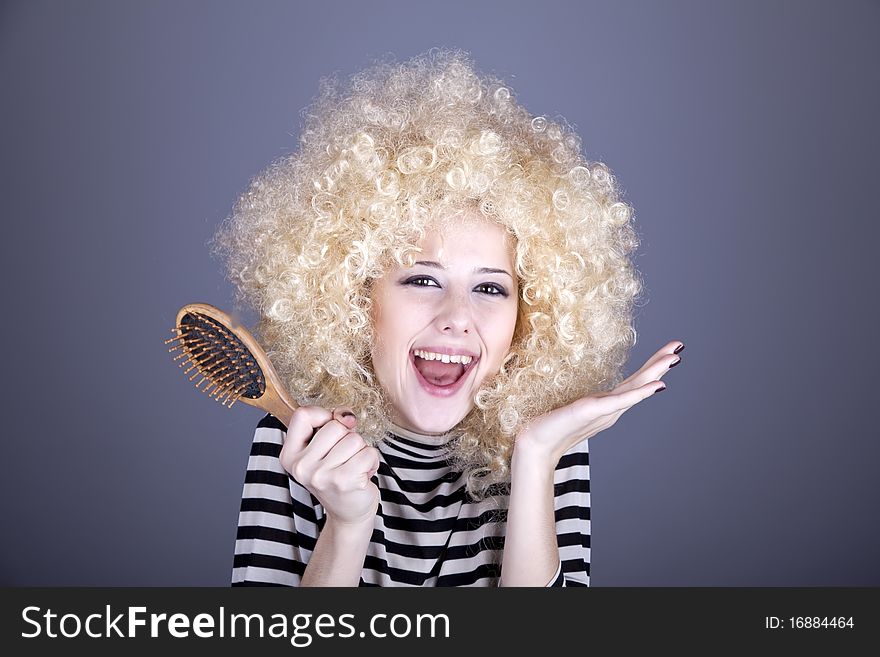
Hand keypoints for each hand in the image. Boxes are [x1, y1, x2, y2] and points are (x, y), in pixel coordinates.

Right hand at [279, 406, 380, 526]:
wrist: (348, 511)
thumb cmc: (337, 473)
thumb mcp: (324, 447)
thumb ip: (331, 422)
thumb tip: (347, 418)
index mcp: (290, 455)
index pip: (303, 415)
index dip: (323, 415)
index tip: (331, 430)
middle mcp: (301, 466)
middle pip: (334, 426)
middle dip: (347, 437)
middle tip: (343, 457)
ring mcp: (321, 475)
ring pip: (354, 439)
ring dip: (360, 450)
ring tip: (353, 466)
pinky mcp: (344, 481)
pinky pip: (368, 453)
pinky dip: (372, 460)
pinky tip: (363, 474)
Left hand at [514, 340, 683, 467]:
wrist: (535, 445)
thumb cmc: (549, 425)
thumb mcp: (572, 407)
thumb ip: (585, 401)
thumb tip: (589, 391)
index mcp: (606, 405)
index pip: (633, 382)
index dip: (651, 367)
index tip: (669, 351)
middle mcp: (609, 408)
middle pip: (639, 382)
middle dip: (660, 364)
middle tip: (679, 348)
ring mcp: (603, 411)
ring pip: (634, 389)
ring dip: (655, 373)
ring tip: (673, 359)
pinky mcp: (592, 411)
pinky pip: (620, 400)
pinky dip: (640, 393)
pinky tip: (657, 385)